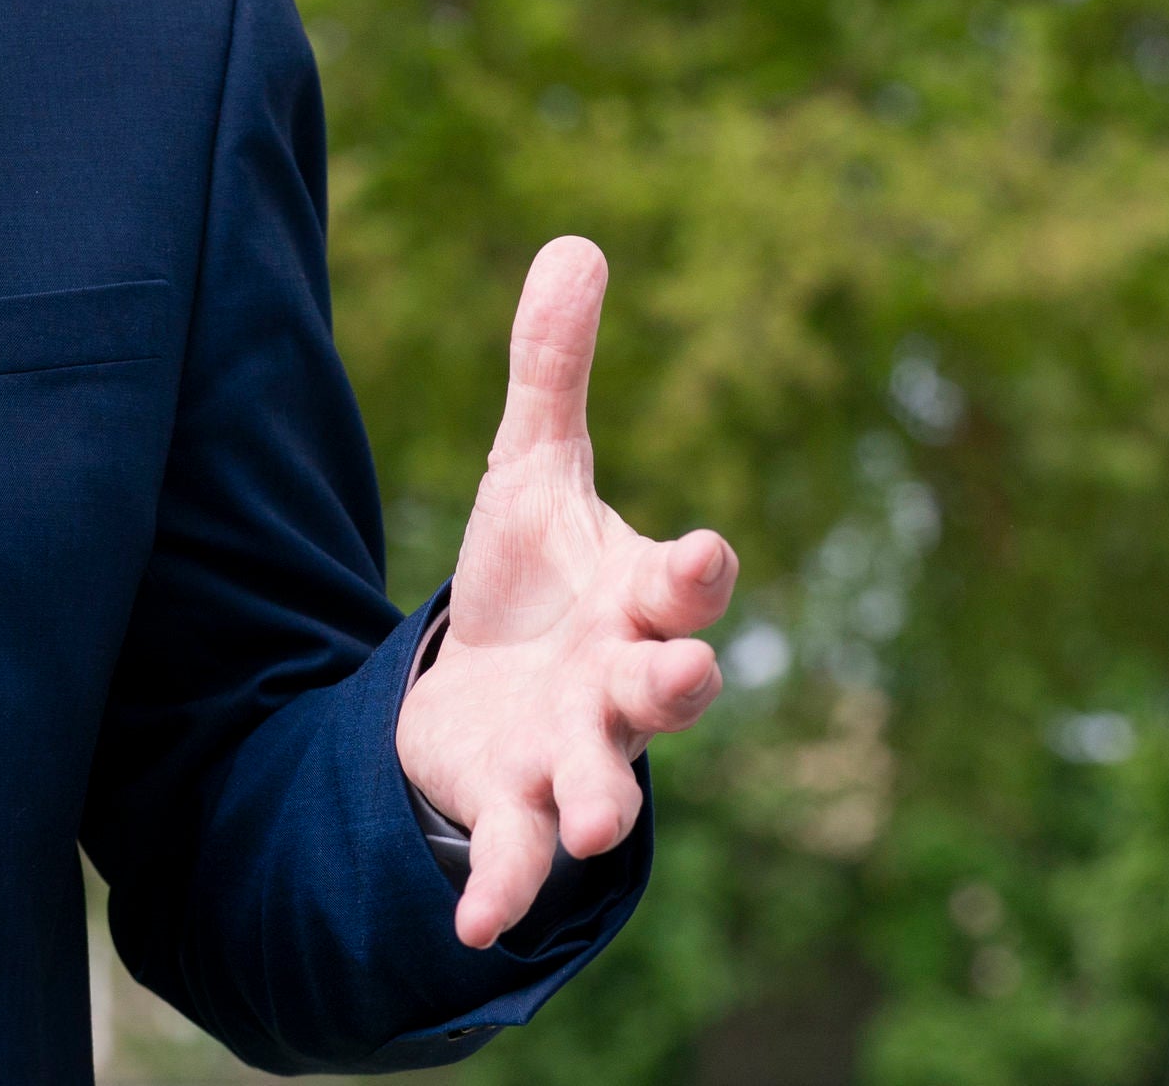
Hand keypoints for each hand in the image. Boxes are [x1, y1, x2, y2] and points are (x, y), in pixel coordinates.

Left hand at [394, 236, 733, 947]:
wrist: (491, 691)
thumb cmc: (533, 581)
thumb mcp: (531, 472)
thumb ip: (550, 372)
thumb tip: (576, 241)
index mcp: (635, 601)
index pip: (683, 583)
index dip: (694, 570)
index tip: (698, 551)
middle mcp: (622, 686)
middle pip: (667, 688)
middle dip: (677, 684)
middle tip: (682, 677)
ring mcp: (576, 756)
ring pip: (606, 784)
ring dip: (606, 803)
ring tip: (604, 826)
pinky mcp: (516, 810)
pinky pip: (519, 861)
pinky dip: (502, 893)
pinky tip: (470, 928)